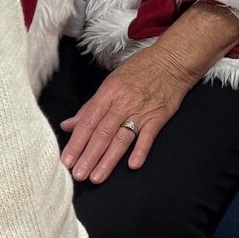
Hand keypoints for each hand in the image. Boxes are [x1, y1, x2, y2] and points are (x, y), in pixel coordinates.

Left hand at [59, 44, 199, 181]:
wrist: (172, 61)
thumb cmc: (139, 70)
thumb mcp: (111, 82)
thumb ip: (90, 107)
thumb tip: (68, 125)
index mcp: (108, 94)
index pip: (88, 122)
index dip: (76, 143)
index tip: (67, 161)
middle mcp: (122, 104)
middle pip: (102, 133)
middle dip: (88, 156)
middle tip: (78, 175)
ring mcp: (141, 111)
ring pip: (121, 138)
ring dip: (109, 159)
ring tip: (97, 177)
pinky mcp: (158, 117)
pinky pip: (148, 136)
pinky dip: (141, 150)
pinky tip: (133, 165)